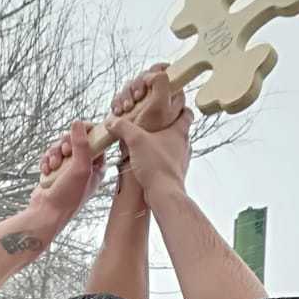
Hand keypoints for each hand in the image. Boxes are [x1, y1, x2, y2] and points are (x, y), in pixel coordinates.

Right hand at [26, 119, 104, 230]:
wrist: (47, 213)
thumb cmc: (68, 196)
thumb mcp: (80, 168)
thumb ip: (81, 144)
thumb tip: (78, 123)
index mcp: (97, 166)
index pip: (96, 139)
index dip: (85, 132)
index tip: (76, 131)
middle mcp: (84, 166)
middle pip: (75, 140)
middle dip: (65, 144)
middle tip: (64, 152)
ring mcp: (68, 168)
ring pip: (60, 147)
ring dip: (54, 153)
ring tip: (53, 165)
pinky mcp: (55, 171)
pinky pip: (50, 155)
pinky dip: (46, 161)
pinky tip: (46, 170)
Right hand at [107, 71, 192, 197]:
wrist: (164, 193)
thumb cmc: (156, 165)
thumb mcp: (135, 140)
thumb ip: (123, 127)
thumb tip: (112, 122)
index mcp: (179, 131)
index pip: (186, 111)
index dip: (180, 106)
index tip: (170, 105)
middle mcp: (184, 144)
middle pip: (180, 128)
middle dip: (168, 124)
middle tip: (155, 122)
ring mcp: (182, 159)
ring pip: (175, 145)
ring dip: (164, 142)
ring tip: (149, 142)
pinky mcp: (176, 172)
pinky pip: (170, 160)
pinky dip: (161, 158)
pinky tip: (149, 160)